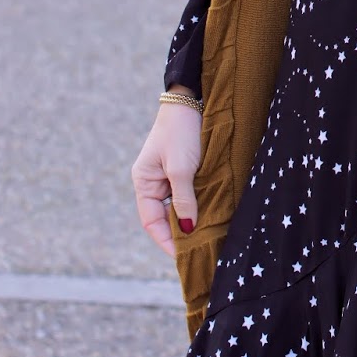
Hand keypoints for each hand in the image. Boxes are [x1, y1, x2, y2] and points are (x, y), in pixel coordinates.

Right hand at [131, 102, 201, 258]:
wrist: (192, 99)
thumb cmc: (181, 132)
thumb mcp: (181, 168)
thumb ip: (183, 199)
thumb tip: (187, 229)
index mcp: (144, 182)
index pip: (151, 222)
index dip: (165, 241)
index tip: (182, 256)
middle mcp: (154, 182)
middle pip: (165, 217)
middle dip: (180, 233)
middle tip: (200, 250)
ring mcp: (170, 176)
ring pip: (180, 206)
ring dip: (192, 219)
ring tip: (208, 236)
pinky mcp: (185, 169)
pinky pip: (190, 194)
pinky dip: (199, 205)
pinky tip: (212, 214)